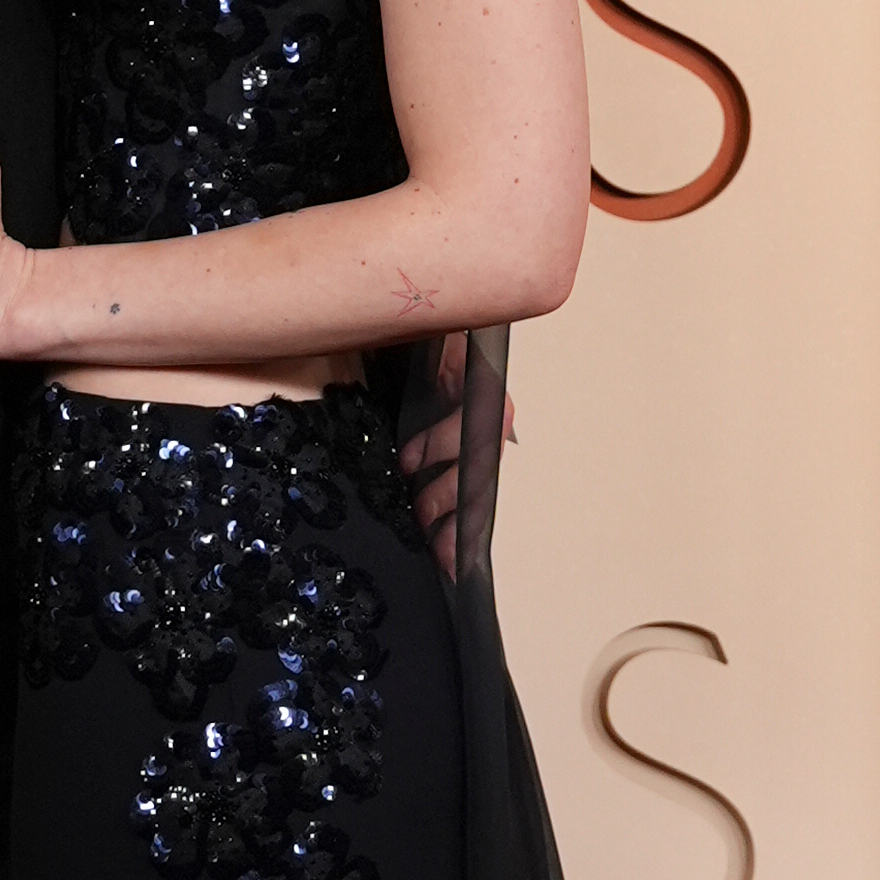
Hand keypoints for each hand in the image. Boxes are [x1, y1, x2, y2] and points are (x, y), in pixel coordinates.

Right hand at [396, 328, 513, 583]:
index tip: (450, 571)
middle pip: (481, 486)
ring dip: (447, 487)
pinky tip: (413, 459)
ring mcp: (485, 402)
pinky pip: (467, 421)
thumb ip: (410, 459)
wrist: (417, 308)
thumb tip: (394, 501)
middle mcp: (485, 424)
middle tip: (434, 547)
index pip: (474, 496)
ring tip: (418, 501)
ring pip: (478, 459)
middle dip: (459, 523)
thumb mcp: (407, 421)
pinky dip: (440, 444)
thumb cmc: (409, 364)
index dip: (463, 534)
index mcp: (471, 441)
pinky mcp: (477, 379)